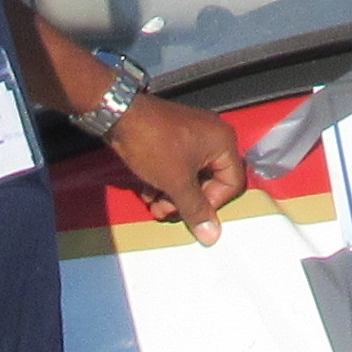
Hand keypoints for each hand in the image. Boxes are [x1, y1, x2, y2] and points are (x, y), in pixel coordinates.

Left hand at [109, 95, 252, 242]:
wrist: (119, 115)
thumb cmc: (155, 146)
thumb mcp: (176, 181)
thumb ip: (196, 209)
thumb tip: (213, 236)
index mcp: (224, 142)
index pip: (231, 184)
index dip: (211, 204)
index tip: (187, 211)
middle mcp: (214, 137)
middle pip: (210, 182)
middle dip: (186, 202)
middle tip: (163, 212)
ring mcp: (194, 135)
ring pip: (192, 177)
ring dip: (173, 195)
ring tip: (153, 205)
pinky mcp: (175, 137)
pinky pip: (180, 166)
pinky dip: (166, 181)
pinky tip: (148, 192)